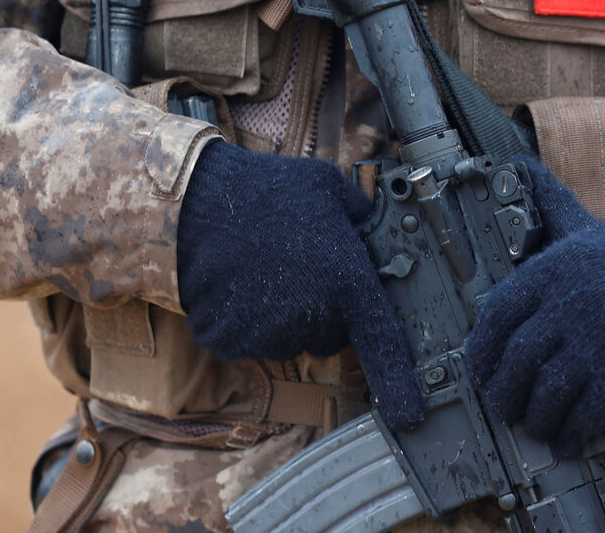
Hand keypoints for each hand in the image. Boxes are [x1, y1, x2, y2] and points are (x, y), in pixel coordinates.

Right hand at [176, 140, 421, 427]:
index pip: (383, 344)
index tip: (409, 413)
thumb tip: (372, 229)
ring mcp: (269, 336)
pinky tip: (235, 283)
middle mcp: (314, 318)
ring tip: (261, 266)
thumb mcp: (330, 189)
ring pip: (289, 338)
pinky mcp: (230, 343)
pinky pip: (249, 340)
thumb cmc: (267, 191)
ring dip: (282, 313)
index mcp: (348, 283)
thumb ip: (360, 218)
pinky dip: (244, 320)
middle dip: (322, 309)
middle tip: (299, 265)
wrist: (194, 203)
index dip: (399, 382)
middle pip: (330, 334)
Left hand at [466, 159, 604, 455]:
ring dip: (533, 419)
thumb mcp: (589, 229)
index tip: (479, 371)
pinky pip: (582, 415)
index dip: (481, 351)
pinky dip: (568, 435)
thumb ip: (550, 205)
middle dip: (502, 393)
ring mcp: (598, 340)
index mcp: (556, 268)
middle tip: (502, 406)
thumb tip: (516, 164)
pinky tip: (565, 441)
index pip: (496, 315)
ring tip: (532, 425)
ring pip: (544, 394)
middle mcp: (571, 302)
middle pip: (516, 361)